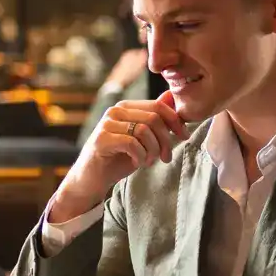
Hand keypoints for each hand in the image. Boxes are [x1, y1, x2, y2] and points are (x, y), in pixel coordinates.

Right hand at [50, 92, 189, 222]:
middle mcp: (115, 111)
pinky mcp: (102, 139)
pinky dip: (140, 156)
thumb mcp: (142, 139)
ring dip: (153, 151)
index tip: (184, 136)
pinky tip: (137, 163)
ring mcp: (107, 124)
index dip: (175, 121)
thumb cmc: (118, 158)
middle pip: (154, 118)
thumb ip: (155, 119)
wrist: (91, 179)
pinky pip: (132, 144)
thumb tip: (170, 97)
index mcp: (126, 107)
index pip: (158, 105)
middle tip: (165, 157)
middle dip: (166, 140)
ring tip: (148, 162)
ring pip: (144, 131)